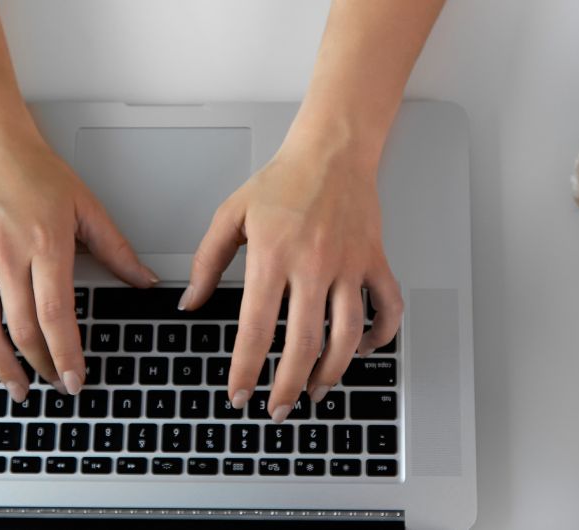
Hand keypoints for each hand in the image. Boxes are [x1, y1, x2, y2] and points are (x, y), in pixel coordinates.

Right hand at [0, 124, 157, 400]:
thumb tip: (145, 280)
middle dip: (42, 365)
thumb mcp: (86, 207)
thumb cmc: (34, 171)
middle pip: (22, 329)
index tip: (76, 378)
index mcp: (44, 246)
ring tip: (20, 388)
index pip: (55, 314)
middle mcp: (6, 258)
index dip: (66, 352)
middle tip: (58, 386)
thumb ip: (116, 249)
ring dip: (4, 364)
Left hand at [180, 143, 402, 422]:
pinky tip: (364, 349)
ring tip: (317, 391)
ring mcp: (349, 266)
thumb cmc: (284, 181)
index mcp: (273, 255)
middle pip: (304, 343)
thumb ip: (207, 262)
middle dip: (289, 387)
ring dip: (332, 372)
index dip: (246, 368)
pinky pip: (387, 307)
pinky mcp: (374, 261)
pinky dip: (381, 335)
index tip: (240, 393)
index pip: (256, 328)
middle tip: (278, 408)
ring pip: (347, 335)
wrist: (332, 152)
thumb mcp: (231, 215)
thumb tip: (191, 303)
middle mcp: (313, 265)